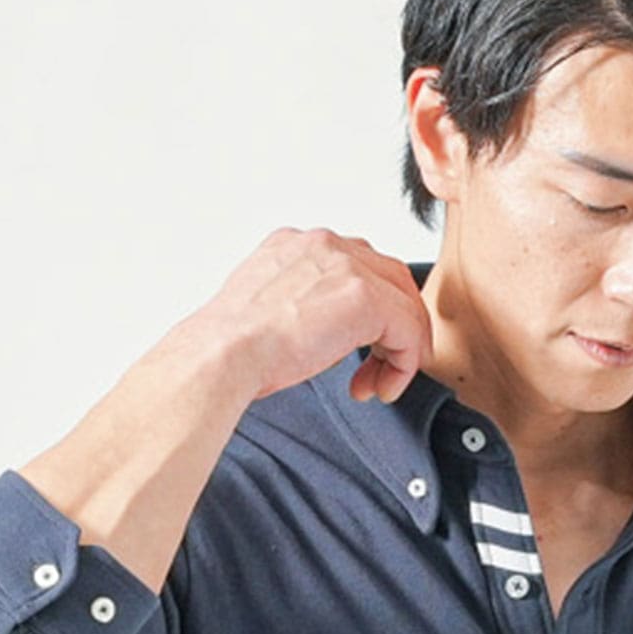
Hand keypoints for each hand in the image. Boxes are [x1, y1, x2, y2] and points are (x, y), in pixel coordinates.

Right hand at [194, 226, 433, 407]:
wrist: (224, 354)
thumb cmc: (233, 347)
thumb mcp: (269, 312)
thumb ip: (303, 306)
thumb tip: (327, 334)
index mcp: (297, 246)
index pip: (358, 268)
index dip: (371, 313)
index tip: (362, 353)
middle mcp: (324, 245)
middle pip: (390, 278)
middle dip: (394, 328)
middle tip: (383, 370)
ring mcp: (346, 266)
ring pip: (404, 304)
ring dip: (401, 351)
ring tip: (380, 386)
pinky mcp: (365, 297)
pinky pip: (408, 329)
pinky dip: (405, 363)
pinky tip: (384, 388)